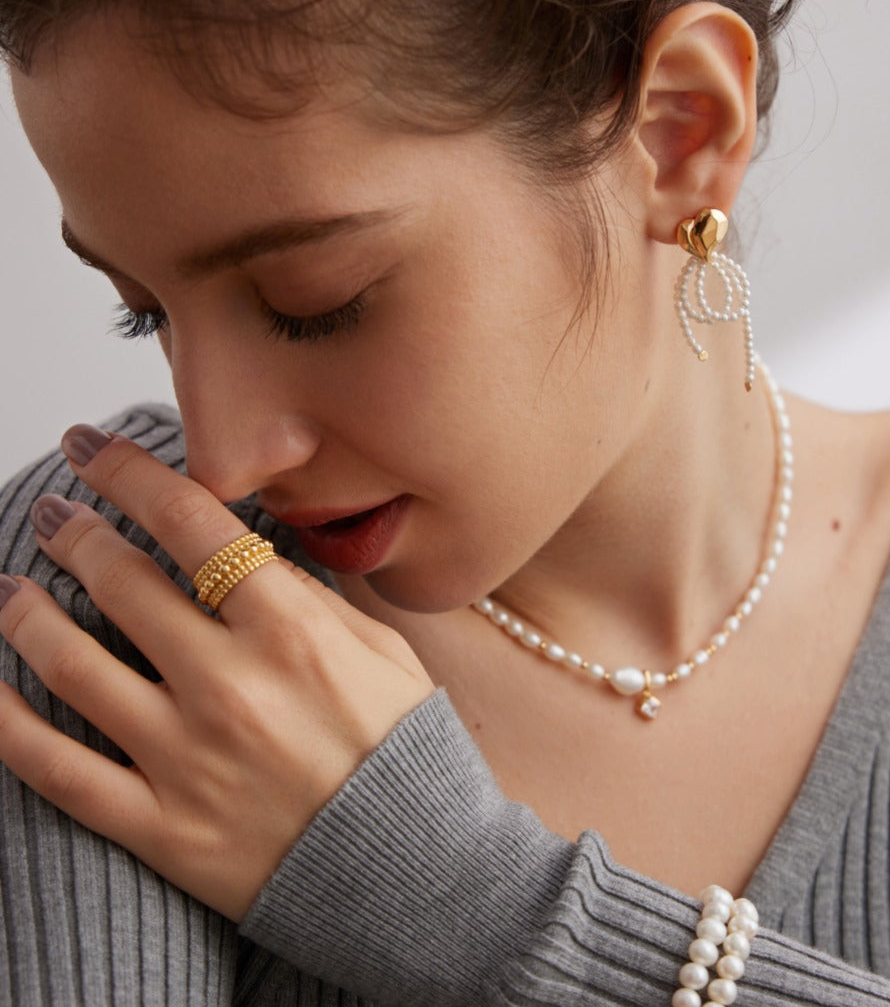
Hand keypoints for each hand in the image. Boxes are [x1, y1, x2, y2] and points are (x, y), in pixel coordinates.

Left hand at [0, 428, 434, 920]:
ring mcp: (188, 757)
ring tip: (11, 583)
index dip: (129, 472)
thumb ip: (311, 597)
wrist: (416, 873)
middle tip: (55, 510)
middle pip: (123, 581)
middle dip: (78, 530)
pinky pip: (59, 770)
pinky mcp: (160, 826)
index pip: (191, 523)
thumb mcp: (381, 649)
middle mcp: (232, 684)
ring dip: (28, 611)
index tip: (91, 448)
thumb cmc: (405, 752)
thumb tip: (249, 552)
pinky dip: (10, 724)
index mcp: (292, 629)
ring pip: (74, 665)